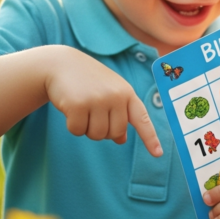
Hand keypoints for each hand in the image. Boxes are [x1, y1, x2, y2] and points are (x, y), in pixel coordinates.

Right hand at [43, 48, 162, 154]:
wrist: (61, 64)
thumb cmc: (88, 82)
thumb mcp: (108, 94)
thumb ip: (118, 114)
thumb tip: (121, 140)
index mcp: (127, 93)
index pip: (141, 119)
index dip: (150, 138)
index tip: (157, 154)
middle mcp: (115, 96)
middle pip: (115, 133)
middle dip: (103, 130)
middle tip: (92, 113)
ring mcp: (97, 100)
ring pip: (96, 135)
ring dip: (87, 129)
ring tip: (82, 109)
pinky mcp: (78, 104)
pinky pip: (78, 131)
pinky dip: (73, 126)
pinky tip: (70, 109)